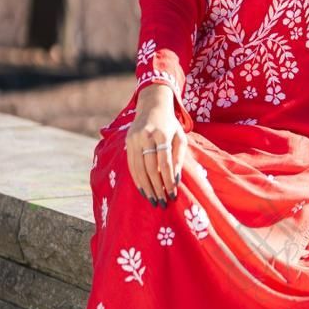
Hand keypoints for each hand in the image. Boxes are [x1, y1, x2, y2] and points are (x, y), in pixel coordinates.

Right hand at [127, 85, 185, 207]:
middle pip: (150, 167)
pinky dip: (137, 179)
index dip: (168, 180)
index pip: (165, 162)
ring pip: (139, 168)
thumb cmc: (170, 125)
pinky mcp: (127, 142)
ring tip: (152, 200)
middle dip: (157, 187)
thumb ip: (179, 157)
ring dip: (146, 187)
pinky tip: (143, 190)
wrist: (152, 106)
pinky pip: (131, 165)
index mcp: (162, 133)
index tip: (173, 194)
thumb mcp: (180, 137)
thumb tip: (175, 180)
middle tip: (162, 202)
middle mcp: (146, 136)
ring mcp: (134, 138)